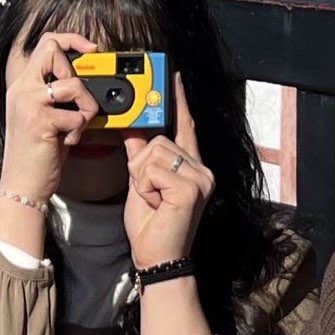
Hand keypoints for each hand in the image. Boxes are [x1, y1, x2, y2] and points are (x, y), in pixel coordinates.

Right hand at [1, 30, 101, 204]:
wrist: (22, 185)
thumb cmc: (37, 154)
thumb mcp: (43, 116)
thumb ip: (57, 95)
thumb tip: (88, 79)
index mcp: (23, 86)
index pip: (46, 43)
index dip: (71, 40)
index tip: (91, 49)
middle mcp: (22, 90)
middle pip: (53, 50)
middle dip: (76, 71)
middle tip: (79, 97)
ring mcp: (29, 104)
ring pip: (73, 84)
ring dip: (86, 107)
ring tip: (76, 126)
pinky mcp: (40, 121)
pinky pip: (77, 115)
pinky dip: (79, 130)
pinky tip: (68, 141)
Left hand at [124, 86, 214, 272]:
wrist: (157, 258)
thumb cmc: (151, 225)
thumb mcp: (140, 183)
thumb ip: (141, 155)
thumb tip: (133, 126)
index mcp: (192, 166)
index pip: (185, 125)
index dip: (178, 100)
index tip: (172, 76)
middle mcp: (201, 168)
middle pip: (158, 139)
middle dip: (141, 165)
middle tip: (149, 193)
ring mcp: (200, 178)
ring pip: (152, 153)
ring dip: (141, 178)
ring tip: (154, 200)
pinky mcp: (192, 188)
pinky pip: (152, 170)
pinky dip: (145, 188)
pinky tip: (158, 205)